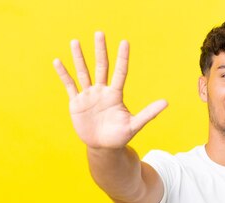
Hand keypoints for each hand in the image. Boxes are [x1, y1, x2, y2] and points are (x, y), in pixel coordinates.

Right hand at [53, 32, 166, 148]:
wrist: (103, 147)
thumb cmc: (120, 136)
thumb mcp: (134, 125)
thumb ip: (149, 113)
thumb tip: (166, 102)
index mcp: (116, 95)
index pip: (120, 72)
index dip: (122, 58)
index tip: (125, 42)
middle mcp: (102, 91)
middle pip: (101, 67)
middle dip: (100, 50)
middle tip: (100, 33)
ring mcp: (89, 95)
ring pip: (83, 72)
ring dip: (79, 58)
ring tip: (75, 41)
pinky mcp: (77, 102)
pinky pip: (70, 85)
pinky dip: (64, 74)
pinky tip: (58, 61)